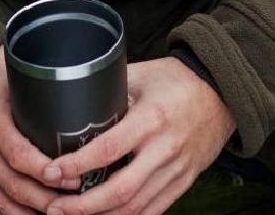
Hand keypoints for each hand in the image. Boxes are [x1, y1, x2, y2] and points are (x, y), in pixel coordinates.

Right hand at [0, 46, 80, 214]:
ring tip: (57, 211)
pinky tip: (30, 213)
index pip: (18, 154)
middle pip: (13, 183)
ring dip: (30, 209)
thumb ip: (37, 85)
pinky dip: (10, 210)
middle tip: (74, 201)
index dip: (44, 171)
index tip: (70, 177)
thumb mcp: (10, 72)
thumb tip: (75, 81)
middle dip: (45, 197)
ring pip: (1, 197)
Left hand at [39, 57, 236, 214]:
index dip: (78, 164)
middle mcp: (164, 150)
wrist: (222, 94)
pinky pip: (153, 210)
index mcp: (151, 119)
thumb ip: (112, 89)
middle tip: (54, 208)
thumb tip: (78, 98)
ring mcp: (176, 171)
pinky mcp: (183, 183)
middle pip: (121, 190)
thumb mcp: (144, 74)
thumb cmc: (178, 80)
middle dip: (84, 206)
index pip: (108, 149)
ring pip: (135, 207)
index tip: (52, 171)